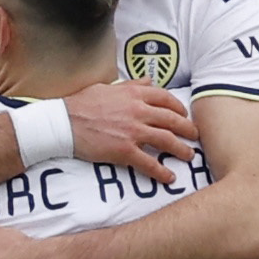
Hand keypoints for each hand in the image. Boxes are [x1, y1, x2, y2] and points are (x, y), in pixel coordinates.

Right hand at [64, 81, 196, 178]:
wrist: (64, 122)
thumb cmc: (82, 104)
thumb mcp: (108, 87)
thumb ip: (131, 85)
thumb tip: (148, 80)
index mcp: (134, 94)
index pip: (166, 99)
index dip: (179, 108)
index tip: (184, 115)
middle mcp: (138, 111)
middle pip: (172, 120)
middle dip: (188, 129)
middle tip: (195, 136)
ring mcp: (133, 132)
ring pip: (166, 140)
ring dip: (181, 150)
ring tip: (188, 156)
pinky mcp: (124, 151)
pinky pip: (149, 163)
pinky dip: (161, 172)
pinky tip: (169, 178)